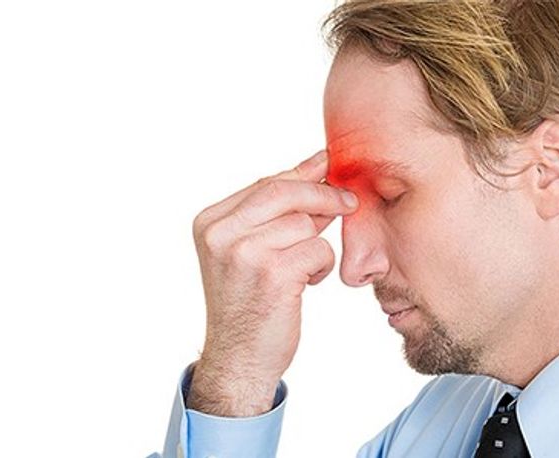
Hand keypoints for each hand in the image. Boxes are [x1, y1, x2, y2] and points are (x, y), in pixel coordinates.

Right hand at [186, 149, 358, 416]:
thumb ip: (277, 211)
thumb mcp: (249, 251)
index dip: (302, 175)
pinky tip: (306, 284)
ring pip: (305, 223)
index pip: (264, 184)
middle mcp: (221, 234)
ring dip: (317, 245)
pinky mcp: (272, 273)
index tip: (329, 167)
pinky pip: (318, 249)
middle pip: (284, 192)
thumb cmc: (249, 305)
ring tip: (305, 269)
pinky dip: (321, 266)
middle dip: (322, 194)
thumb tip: (318, 165)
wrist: (239, 359)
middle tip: (349, 201)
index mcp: (209, 222)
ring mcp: (244, 253)